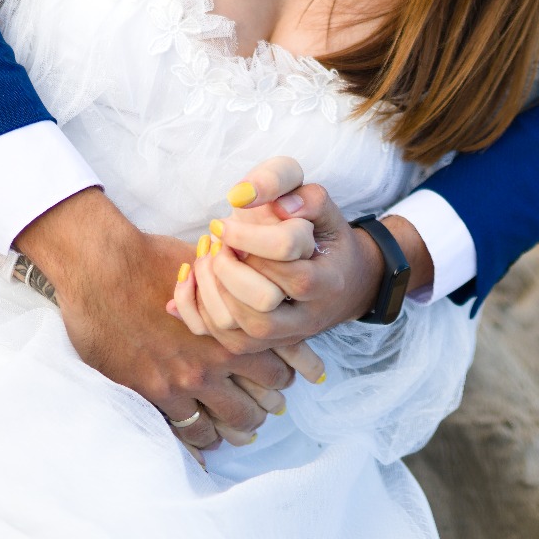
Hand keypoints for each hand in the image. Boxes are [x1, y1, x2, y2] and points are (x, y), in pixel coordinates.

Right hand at [16, 188, 293, 454]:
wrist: (103, 270)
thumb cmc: (152, 258)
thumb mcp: (206, 266)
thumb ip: (232, 290)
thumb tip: (251, 293)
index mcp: (238, 322)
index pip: (282, 361)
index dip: (291, 371)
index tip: (292, 378)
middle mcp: (220, 355)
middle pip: (265, 398)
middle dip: (269, 403)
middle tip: (266, 405)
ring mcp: (190, 378)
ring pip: (234, 421)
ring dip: (241, 427)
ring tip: (240, 428)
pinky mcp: (159, 393)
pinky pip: (193, 432)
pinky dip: (205, 439)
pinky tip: (208, 439)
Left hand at [168, 154, 432, 351]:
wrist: (345, 283)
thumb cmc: (325, 237)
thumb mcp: (322, 205)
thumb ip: (293, 191)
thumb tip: (247, 196)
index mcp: (327, 278)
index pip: (286, 256)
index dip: (249, 235)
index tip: (225, 220)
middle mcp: (308, 316)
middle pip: (261, 301)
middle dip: (229, 268)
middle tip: (217, 240)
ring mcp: (284, 337)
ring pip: (238, 328)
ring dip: (210, 288)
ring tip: (207, 255)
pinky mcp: (262, 347)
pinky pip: (220, 340)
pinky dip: (195, 309)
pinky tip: (193, 276)